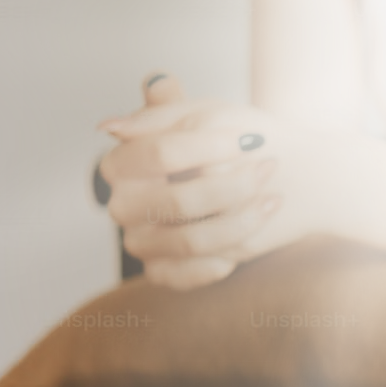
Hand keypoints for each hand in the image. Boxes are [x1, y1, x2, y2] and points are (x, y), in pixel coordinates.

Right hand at [97, 73, 296, 289]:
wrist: (272, 178)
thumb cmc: (232, 143)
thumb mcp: (204, 114)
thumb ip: (162, 111)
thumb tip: (112, 127)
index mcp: (121, 163)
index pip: (159, 154)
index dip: (206, 147)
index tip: (246, 138)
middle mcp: (123, 205)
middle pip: (178, 202)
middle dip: (232, 187)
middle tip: (267, 169)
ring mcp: (140, 240)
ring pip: (192, 241)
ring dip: (242, 221)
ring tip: (271, 199)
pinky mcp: (161, 270)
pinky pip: (188, 275)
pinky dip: (224, 259)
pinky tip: (249, 237)